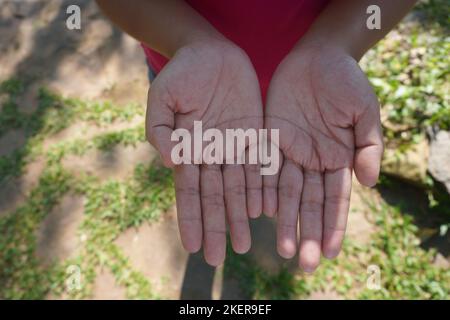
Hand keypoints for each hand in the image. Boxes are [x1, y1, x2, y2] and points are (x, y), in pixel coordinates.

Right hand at [146, 39, 262, 265]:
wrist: (209, 52)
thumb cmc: (180, 74)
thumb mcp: (161, 98)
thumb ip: (161, 131)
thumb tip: (172, 162)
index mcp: (186, 150)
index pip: (188, 191)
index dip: (190, 218)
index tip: (193, 246)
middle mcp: (210, 155)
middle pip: (213, 197)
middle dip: (216, 226)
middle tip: (219, 258)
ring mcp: (233, 147)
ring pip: (237, 188)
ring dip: (239, 216)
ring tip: (243, 244)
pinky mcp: (254, 135)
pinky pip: (259, 165)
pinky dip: (260, 188)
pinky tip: (263, 211)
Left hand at [264, 43, 382, 271]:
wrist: (318, 57)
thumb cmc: (347, 82)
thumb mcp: (366, 112)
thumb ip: (369, 147)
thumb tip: (369, 184)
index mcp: (338, 159)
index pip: (335, 199)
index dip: (333, 226)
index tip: (330, 252)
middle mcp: (312, 161)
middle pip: (308, 202)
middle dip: (306, 232)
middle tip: (303, 263)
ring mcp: (289, 152)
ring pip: (285, 192)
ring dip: (284, 219)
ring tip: (282, 247)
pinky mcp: (268, 138)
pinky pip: (263, 167)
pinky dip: (262, 189)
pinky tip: (261, 211)